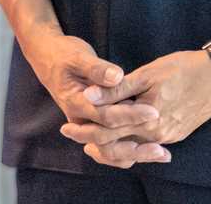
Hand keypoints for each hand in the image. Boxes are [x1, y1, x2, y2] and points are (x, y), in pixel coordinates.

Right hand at [19, 30, 168, 164]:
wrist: (48, 59)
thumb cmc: (65, 55)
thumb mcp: (79, 57)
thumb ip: (98, 69)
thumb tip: (117, 77)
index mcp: (76, 103)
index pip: (106, 116)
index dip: (130, 115)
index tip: (154, 112)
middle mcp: (79, 120)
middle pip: (108, 142)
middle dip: (136, 145)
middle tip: (162, 148)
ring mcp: (85, 125)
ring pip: (109, 150)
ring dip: (134, 154)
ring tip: (162, 155)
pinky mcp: (93, 125)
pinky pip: (109, 147)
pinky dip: (128, 151)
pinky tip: (150, 151)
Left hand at [59, 49, 210, 167]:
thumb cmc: (184, 68)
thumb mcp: (148, 73)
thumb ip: (117, 88)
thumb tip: (89, 97)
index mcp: (146, 121)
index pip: (106, 133)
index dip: (84, 130)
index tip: (66, 127)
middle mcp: (156, 135)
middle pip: (116, 145)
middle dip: (92, 139)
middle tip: (72, 132)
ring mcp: (169, 136)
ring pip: (132, 147)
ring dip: (111, 142)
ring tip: (93, 137)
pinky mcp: (178, 133)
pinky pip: (148, 143)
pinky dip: (131, 141)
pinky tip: (123, 133)